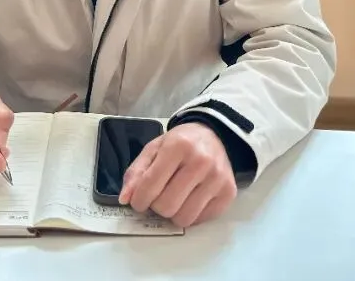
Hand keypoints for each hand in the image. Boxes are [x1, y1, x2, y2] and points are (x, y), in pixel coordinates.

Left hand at [119, 123, 236, 227]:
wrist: (215, 136)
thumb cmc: (180, 143)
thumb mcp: (154, 149)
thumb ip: (136, 172)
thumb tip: (125, 199)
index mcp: (178, 146)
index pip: (150, 185)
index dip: (138, 199)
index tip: (138, 200)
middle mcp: (201, 161)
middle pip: (167, 205)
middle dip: (156, 206)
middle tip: (158, 197)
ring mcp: (217, 178)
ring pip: (184, 218)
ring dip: (173, 213)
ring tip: (174, 199)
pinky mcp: (229, 192)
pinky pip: (201, 220)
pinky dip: (191, 214)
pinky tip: (190, 199)